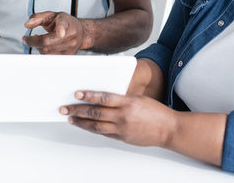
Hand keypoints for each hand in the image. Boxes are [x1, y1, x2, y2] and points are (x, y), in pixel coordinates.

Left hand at [22, 11, 91, 54]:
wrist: (80, 31)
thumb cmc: (64, 23)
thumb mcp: (51, 15)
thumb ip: (37, 17)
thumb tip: (27, 25)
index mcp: (65, 22)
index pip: (63, 25)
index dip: (61, 29)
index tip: (61, 33)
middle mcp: (70, 35)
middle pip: (47, 42)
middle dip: (33, 41)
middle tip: (27, 38)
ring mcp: (71, 46)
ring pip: (46, 52)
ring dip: (38, 47)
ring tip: (39, 40)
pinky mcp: (68, 55)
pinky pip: (50, 58)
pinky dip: (43, 53)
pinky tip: (45, 47)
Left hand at [60, 90, 175, 146]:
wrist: (168, 129)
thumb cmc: (155, 111)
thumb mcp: (138, 98)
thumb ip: (121, 98)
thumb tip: (102, 98)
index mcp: (128, 102)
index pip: (104, 97)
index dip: (89, 95)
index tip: (77, 93)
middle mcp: (123, 116)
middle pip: (96, 112)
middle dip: (78, 110)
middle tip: (65, 108)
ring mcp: (122, 129)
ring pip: (96, 125)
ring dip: (81, 122)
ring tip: (71, 118)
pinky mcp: (122, 138)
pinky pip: (104, 133)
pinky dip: (93, 129)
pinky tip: (86, 125)